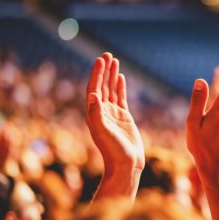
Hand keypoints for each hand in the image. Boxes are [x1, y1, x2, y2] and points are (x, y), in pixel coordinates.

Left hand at [86, 53, 144, 178]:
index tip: (100, 60)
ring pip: (111, 89)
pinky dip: (120, 86)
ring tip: (114, 60)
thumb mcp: (103, 132)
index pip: (94, 88)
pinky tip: (121, 77)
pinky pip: (120, 97)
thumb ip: (97, 114)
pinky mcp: (123, 117)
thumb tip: (92, 95)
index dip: (97, 74)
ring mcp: (112, 114)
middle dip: (104, 70)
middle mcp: (101, 112)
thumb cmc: (113, 152)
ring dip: (112, 75)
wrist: (126, 165)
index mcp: (94, 114)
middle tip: (107, 54)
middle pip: (101, 86)